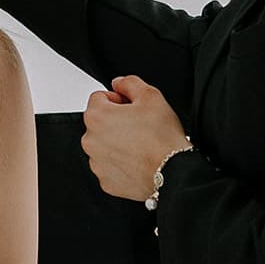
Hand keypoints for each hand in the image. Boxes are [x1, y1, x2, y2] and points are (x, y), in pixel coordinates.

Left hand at [82, 75, 187, 201]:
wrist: (174, 172)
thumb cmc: (163, 138)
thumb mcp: (151, 96)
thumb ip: (129, 83)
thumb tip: (118, 83)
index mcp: (96, 117)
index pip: (99, 98)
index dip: (118, 99)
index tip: (132, 108)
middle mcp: (90, 140)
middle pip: (100, 122)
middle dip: (116, 121)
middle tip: (139, 126)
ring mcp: (97, 163)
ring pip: (104, 145)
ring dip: (117, 142)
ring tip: (140, 145)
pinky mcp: (106, 181)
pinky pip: (110, 166)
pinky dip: (121, 162)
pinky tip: (137, 160)